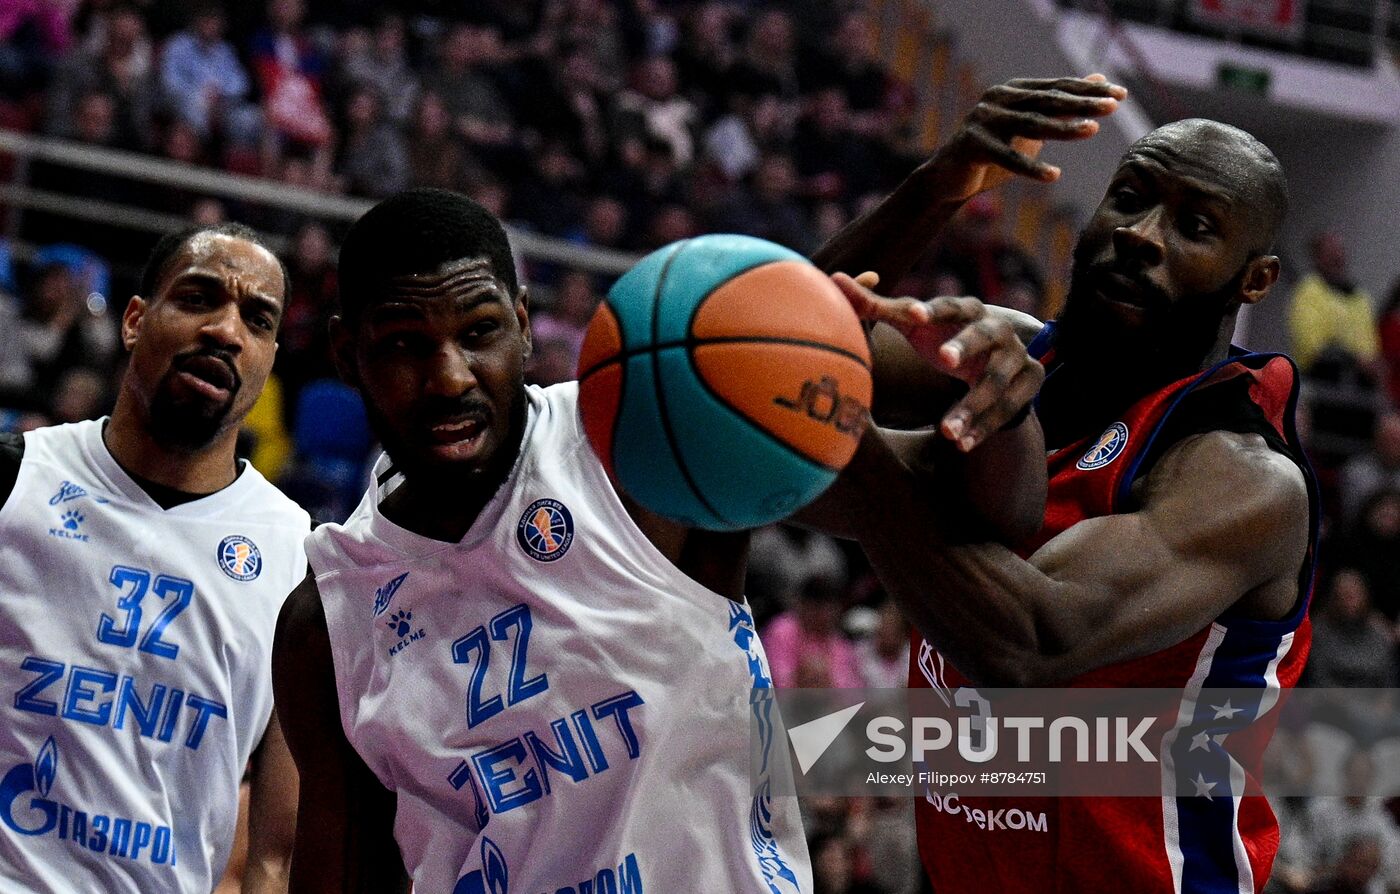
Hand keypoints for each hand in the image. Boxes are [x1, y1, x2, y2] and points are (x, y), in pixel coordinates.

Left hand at [835, 272, 1043, 451]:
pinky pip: (1009, 408)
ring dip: (972, 407)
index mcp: (967, 310)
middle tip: (944, 361)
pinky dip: (985, 428)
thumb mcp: (914, 324)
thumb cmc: (942, 337)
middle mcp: (997, 329)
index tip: (914, 315)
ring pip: (997, 382)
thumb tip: (837, 280)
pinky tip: (962, 444)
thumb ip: (877, 306)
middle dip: (965, 347)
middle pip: (985, 336)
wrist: (996, 360)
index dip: (934, 309)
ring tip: (945, 431)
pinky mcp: (1030, 382)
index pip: (952, 305)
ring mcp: (1017, 356)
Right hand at [920, 74, 1126, 202]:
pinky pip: (1006, 157)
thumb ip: (1061, 104)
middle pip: (1047, 100)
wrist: (950, 177)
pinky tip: (1053, 175)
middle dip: (1082, 103)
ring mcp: (983, 120)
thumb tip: (1097, 78)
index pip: (1058, 87)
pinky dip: (1030, 167)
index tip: (1120, 95)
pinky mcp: (972, 145)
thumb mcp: (1031, 126)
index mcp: (1014, 91)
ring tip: (1091, 130)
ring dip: (1062, 128)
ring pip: (1030, 124)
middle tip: (1113, 106)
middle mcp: (998, 99)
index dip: (1089, 90)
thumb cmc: (995, 152)